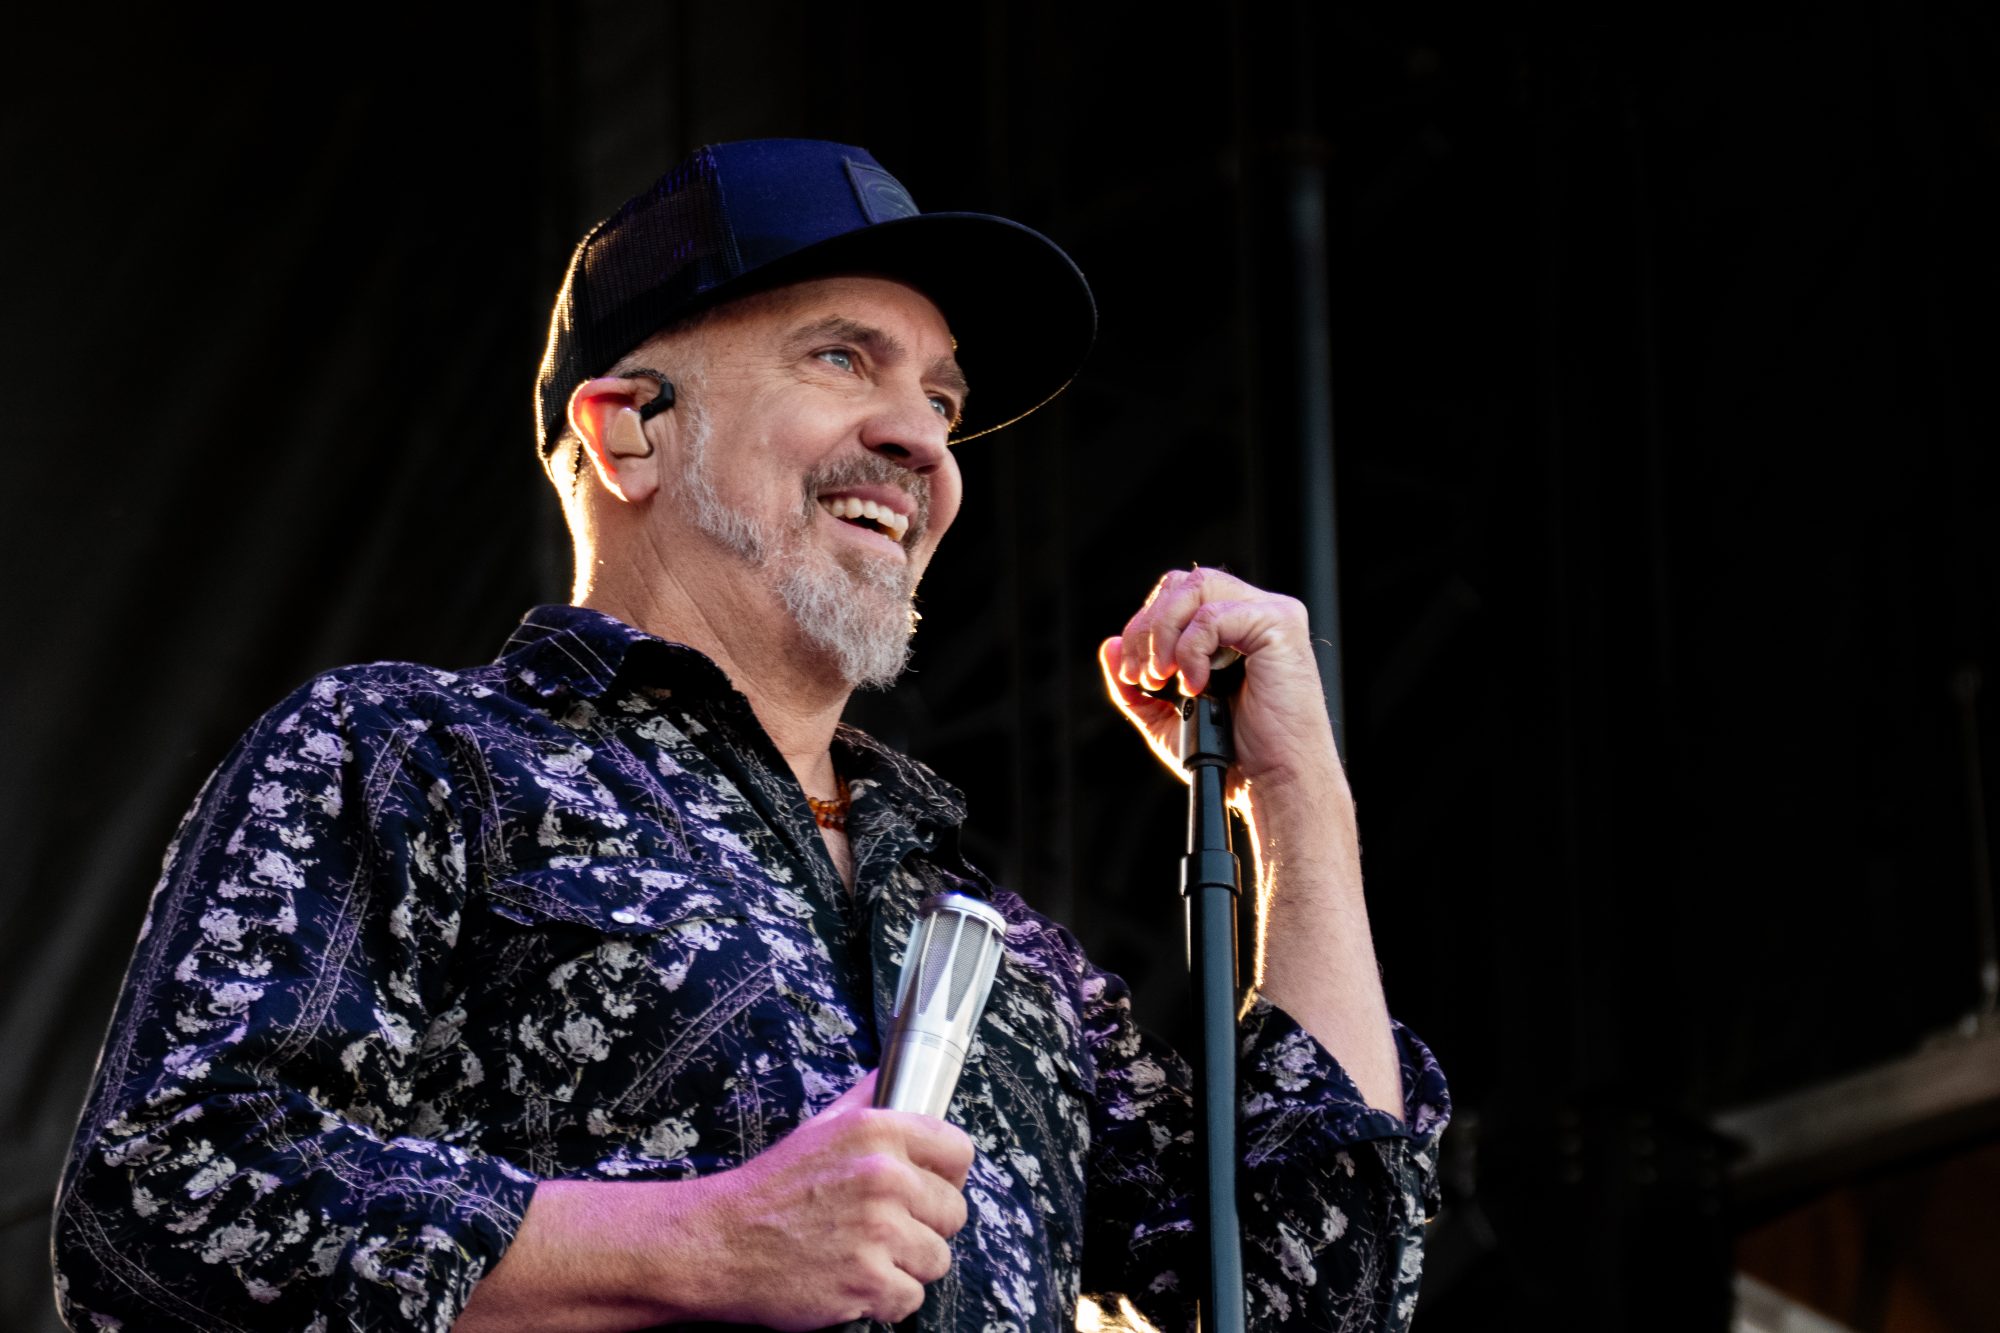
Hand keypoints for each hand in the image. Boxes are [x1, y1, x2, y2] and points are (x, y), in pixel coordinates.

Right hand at [694, 1070, 973, 1328]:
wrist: (717, 1243)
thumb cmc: (769, 1190)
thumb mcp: (821, 1127)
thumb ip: (868, 1101)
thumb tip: (897, 1075)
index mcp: (878, 1132)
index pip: (959, 1151)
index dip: (946, 1175)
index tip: (928, 1189)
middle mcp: (884, 1177)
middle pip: (954, 1212)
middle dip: (924, 1226)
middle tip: (882, 1229)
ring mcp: (878, 1231)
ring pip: (937, 1259)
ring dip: (906, 1266)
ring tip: (863, 1255)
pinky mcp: (868, 1281)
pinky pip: (911, 1299)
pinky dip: (885, 1301)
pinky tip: (852, 1281)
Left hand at [1100, 566, 1344, 806]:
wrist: (1268, 782)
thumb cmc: (1232, 756)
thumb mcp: (1167, 717)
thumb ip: (1134, 684)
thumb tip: (1110, 645)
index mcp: (1233, 627)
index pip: (1176, 594)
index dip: (1144, 626)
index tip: (1133, 673)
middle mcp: (1252, 612)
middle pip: (1182, 583)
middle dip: (1148, 629)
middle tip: (1145, 678)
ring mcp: (1270, 614)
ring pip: (1196, 587)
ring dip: (1164, 634)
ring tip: (1164, 678)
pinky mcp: (1280, 624)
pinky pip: (1214, 615)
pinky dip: (1191, 650)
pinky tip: (1197, 685)